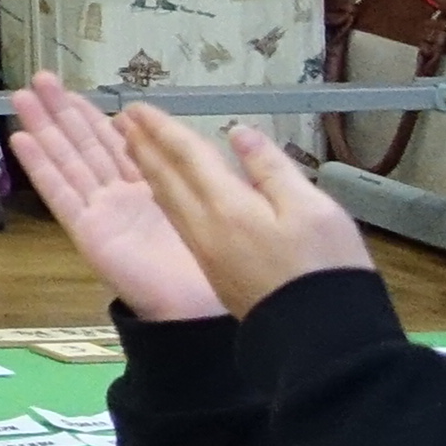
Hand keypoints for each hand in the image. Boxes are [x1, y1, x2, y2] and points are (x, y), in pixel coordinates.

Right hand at [12, 73, 221, 321]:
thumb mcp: (204, 198)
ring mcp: (98, 211)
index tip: (74, 89)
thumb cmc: (210, 258)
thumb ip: (178, 163)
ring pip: (66, 160)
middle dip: (62, 111)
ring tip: (21, 96)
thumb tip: (153, 126)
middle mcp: (118, 194)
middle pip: (83, 145)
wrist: (196, 306)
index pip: (114, 142)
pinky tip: (21, 140)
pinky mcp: (86, 231)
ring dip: (44, 128)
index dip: (93, 115)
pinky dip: (39, 167)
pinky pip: (59, 194)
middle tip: (40, 78)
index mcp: (148, 186)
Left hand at [117, 97, 376, 316]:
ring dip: (147, 170)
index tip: (136, 108)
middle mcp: (205, 227)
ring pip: (167, 200)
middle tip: (120, 120)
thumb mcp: (313, 209)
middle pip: (165, 177)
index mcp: (228, 206)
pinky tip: (165, 195)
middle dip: (141, 145)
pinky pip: (178, 221)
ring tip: (132, 149)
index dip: (162, 129)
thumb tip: (239, 135)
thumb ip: (271, 170)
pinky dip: (165, 197)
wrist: (320, 338)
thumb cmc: (325, 270)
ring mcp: (206, 251)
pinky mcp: (214, 270)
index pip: (187, 157)